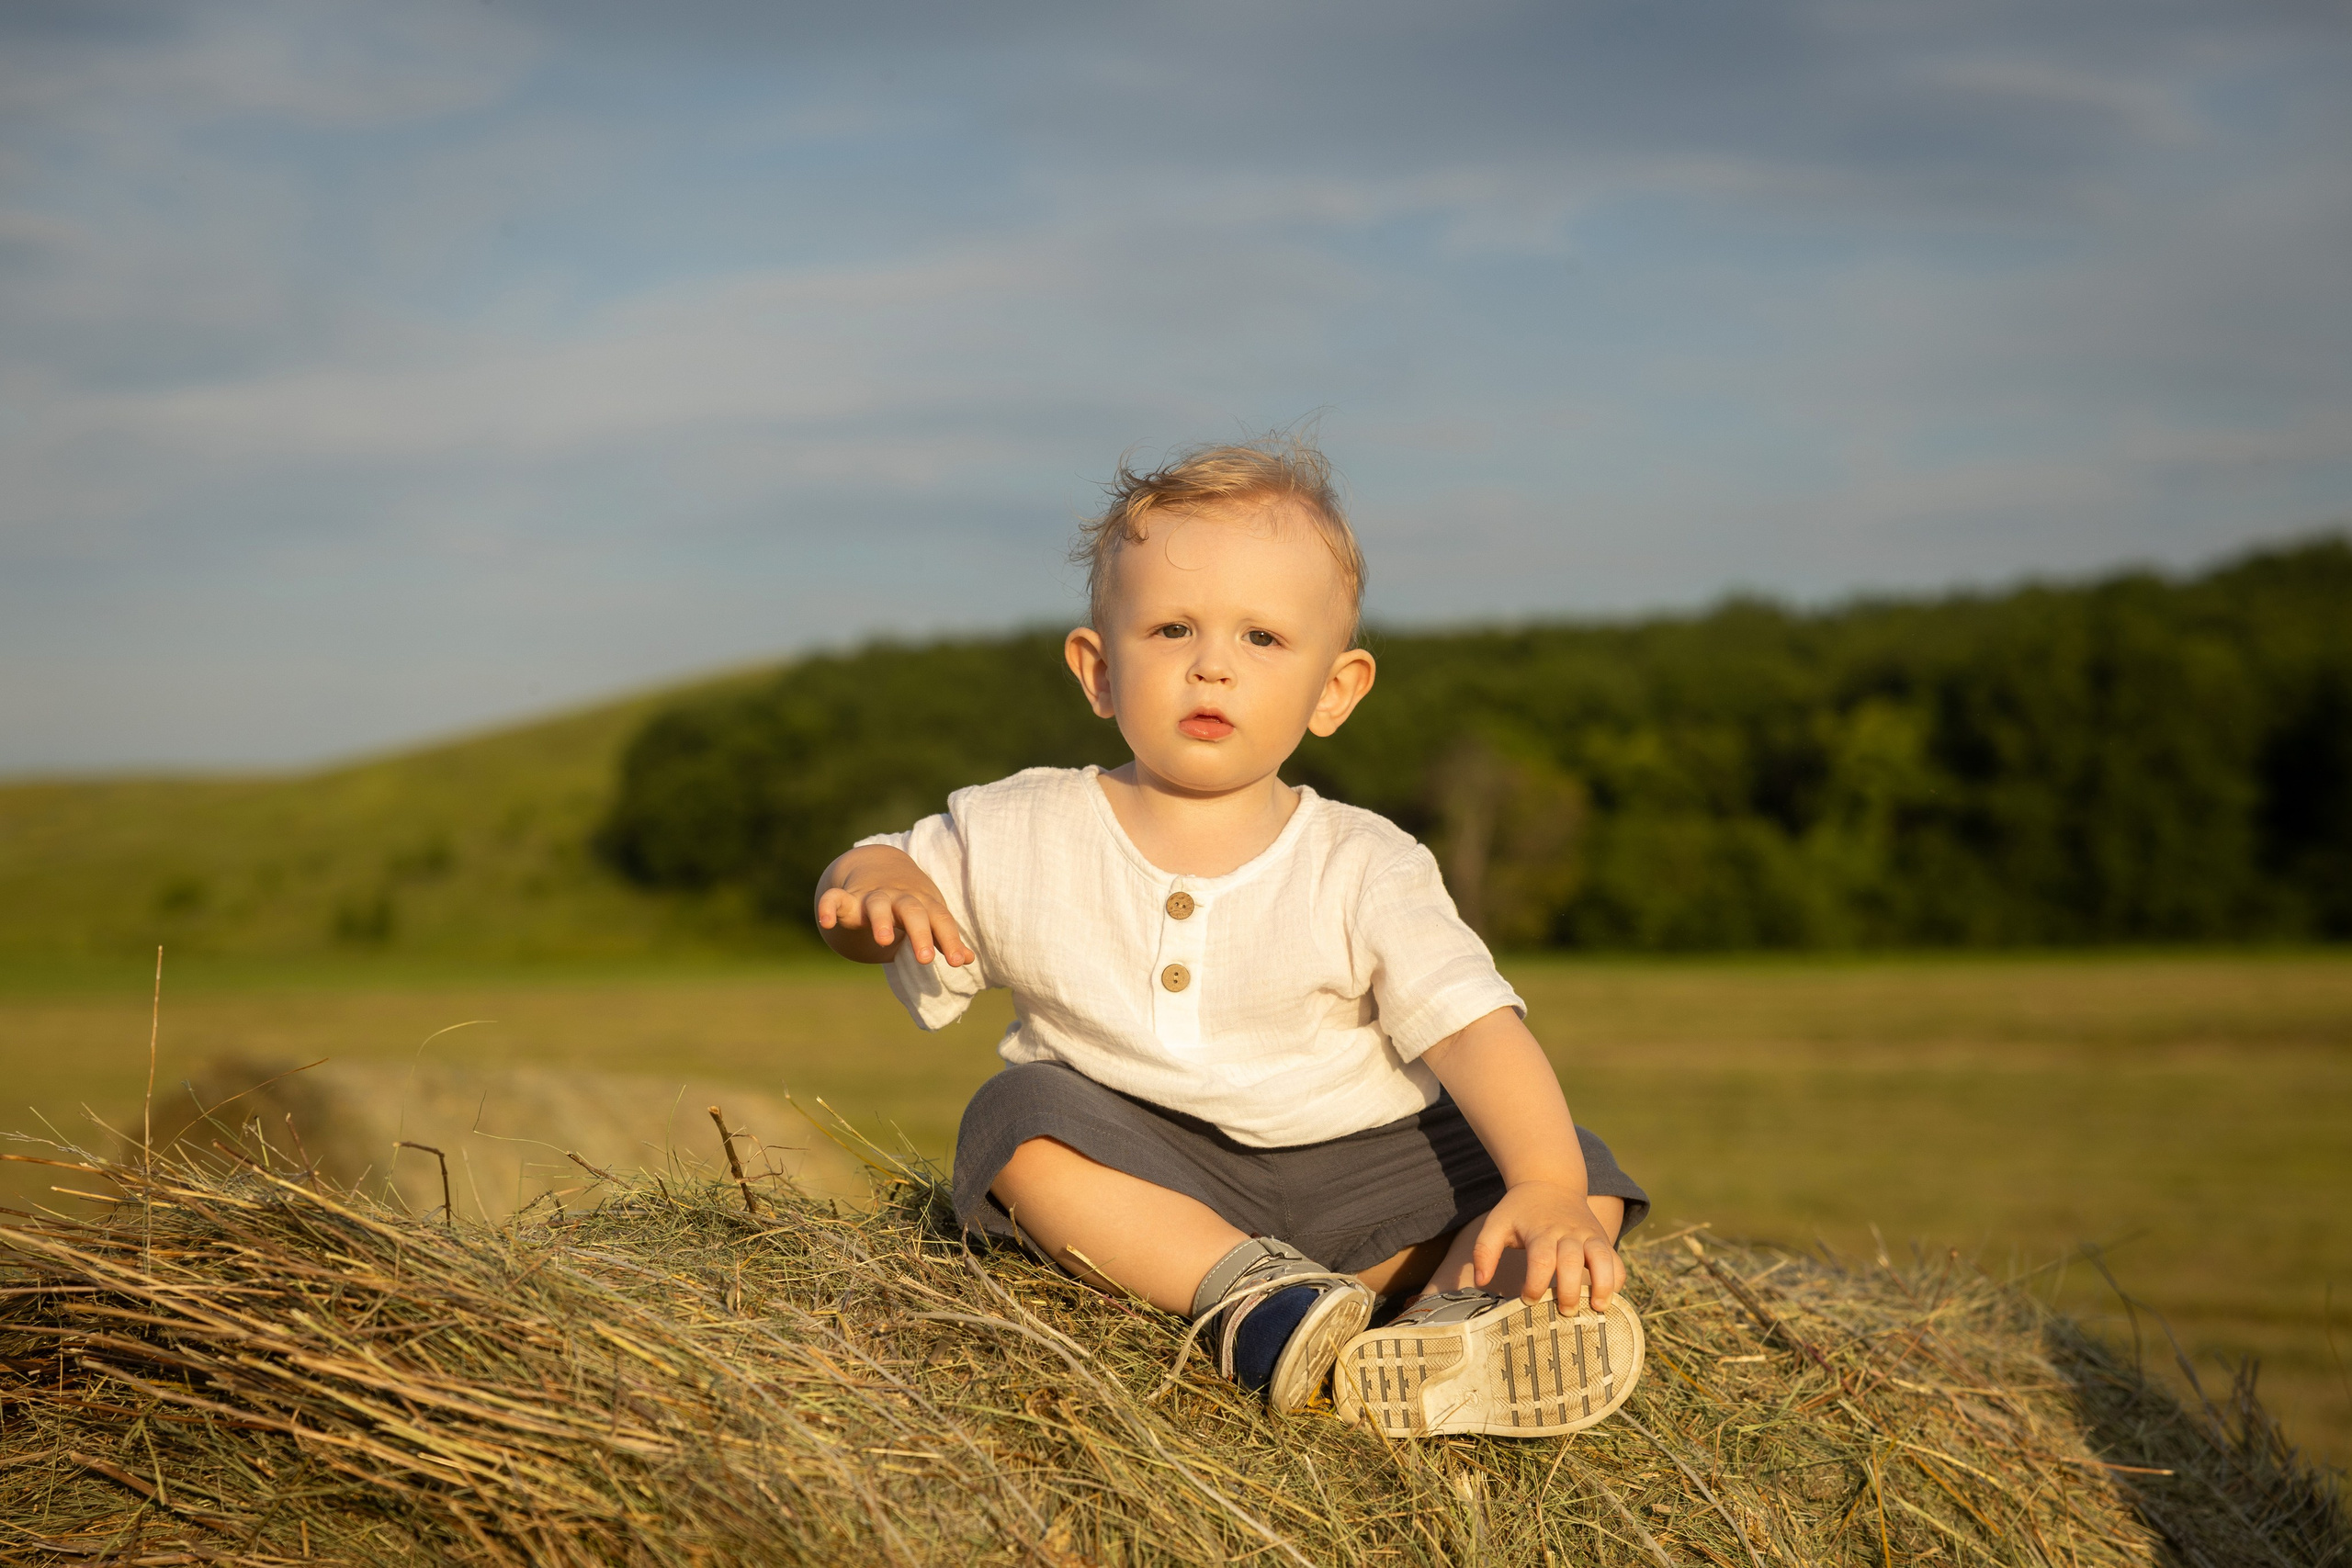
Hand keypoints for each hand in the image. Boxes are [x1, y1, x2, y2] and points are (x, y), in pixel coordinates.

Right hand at [814, 847, 974, 966]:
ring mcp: (873, 897)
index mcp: (924, 904)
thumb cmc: (912, 903)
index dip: (951, 940)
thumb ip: (945, 938)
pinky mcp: (847, 899)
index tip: (959, 961)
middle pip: (912, 911)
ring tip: (884, 941)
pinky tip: (825, 921)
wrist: (880, 867)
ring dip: (881, 921)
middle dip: (919, 933)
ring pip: (877, 905)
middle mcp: (900, 898)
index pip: (940, 921)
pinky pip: (835, 899)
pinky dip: (829, 907)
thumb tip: (970, 959)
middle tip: (925, 958)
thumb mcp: (930, 916)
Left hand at [1472, 1180, 1624, 1308]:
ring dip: (1603, 1285)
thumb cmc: (1520, 1210)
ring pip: (1603, 1259)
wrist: (1550, 1182)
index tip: (1528, 1299)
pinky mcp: (1602, 1239)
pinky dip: (1616, 1278)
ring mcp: (1589, 1235)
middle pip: (1573, 1262)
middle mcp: (1568, 1233)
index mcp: (1541, 1231)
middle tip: (1564, 1311)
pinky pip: (1616, 1260)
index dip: (1536, 1284)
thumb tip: (1481, 1281)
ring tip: (1597, 1308)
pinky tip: (1608, 1296)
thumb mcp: (1496, 1223)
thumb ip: (1484, 1251)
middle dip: (1570, 1290)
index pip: (1541, 1260)